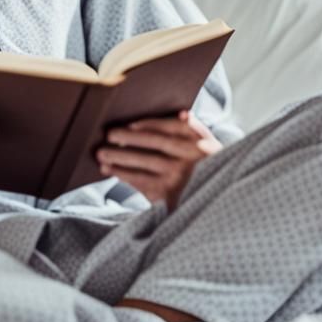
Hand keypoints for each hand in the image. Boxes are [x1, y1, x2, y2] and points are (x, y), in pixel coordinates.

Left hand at [96, 109, 221, 210]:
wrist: (220, 208)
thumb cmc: (208, 171)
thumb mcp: (210, 149)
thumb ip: (194, 130)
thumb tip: (182, 113)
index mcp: (201, 142)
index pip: (172, 126)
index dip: (149, 124)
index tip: (130, 124)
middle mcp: (191, 159)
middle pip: (155, 143)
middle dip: (129, 138)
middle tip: (108, 134)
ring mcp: (179, 178)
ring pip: (144, 162)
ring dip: (119, 157)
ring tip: (101, 154)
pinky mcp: (169, 196)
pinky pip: (140, 181)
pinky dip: (122, 174)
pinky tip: (109, 170)